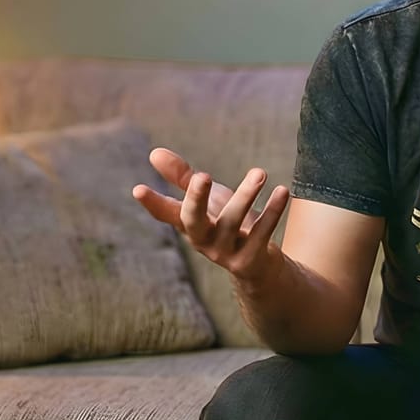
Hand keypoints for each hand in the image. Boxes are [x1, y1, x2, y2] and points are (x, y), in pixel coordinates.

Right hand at [132, 147, 289, 282]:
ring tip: (260, 172)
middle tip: (202, 176)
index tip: (137, 189)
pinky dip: (273, 212)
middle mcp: (203, 240)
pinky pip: (261, 234)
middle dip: (196, 199)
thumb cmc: (227, 226)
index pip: (166, 213)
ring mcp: (226, 253)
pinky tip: (282, 191)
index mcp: (190, 225)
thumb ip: (183, 178)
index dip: (152, 203)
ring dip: (246, 196)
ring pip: (232, 223)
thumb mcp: (206, 200)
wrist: (258, 267)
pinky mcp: (250, 260)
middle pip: (193, 221)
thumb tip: (154, 153)